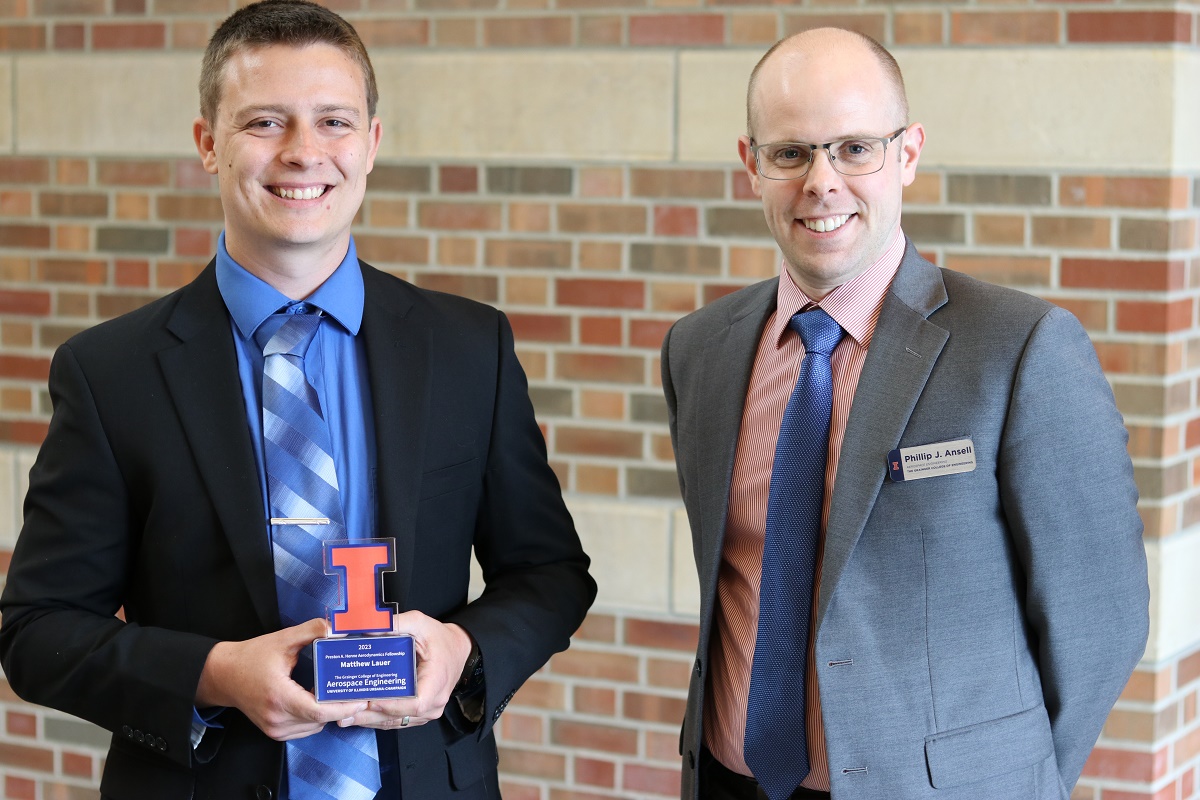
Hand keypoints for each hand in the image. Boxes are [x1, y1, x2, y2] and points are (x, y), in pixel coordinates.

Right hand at [196, 618, 365, 740]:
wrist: (223, 675)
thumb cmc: (251, 657)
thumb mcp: (282, 640)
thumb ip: (310, 631)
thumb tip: (335, 627)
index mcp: (279, 696)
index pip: (317, 712)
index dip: (342, 707)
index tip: (361, 698)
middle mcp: (276, 717)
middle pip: (319, 721)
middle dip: (340, 708)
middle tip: (357, 692)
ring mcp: (274, 728)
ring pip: (313, 727)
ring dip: (327, 714)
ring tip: (338, 694)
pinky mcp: (273, 732)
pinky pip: (303, 730)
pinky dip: (314, 718)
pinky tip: (318, 700)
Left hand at [339, 611, 472, 730]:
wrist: (457, 649)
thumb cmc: (440, 639)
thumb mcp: (421, 624)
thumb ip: (396, 624)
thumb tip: (368, 629)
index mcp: (437, 683)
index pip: (415, 704)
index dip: (392, 706)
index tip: (371, 701)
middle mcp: (434, 704)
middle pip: (399, 717)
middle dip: (370, 716)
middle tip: (345, 712)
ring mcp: (428, 712)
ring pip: (396, 722)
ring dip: (371, 720)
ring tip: (345, 716)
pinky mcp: (420, 714)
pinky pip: (398, 721)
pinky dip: (379, 718)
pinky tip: (360, 715)